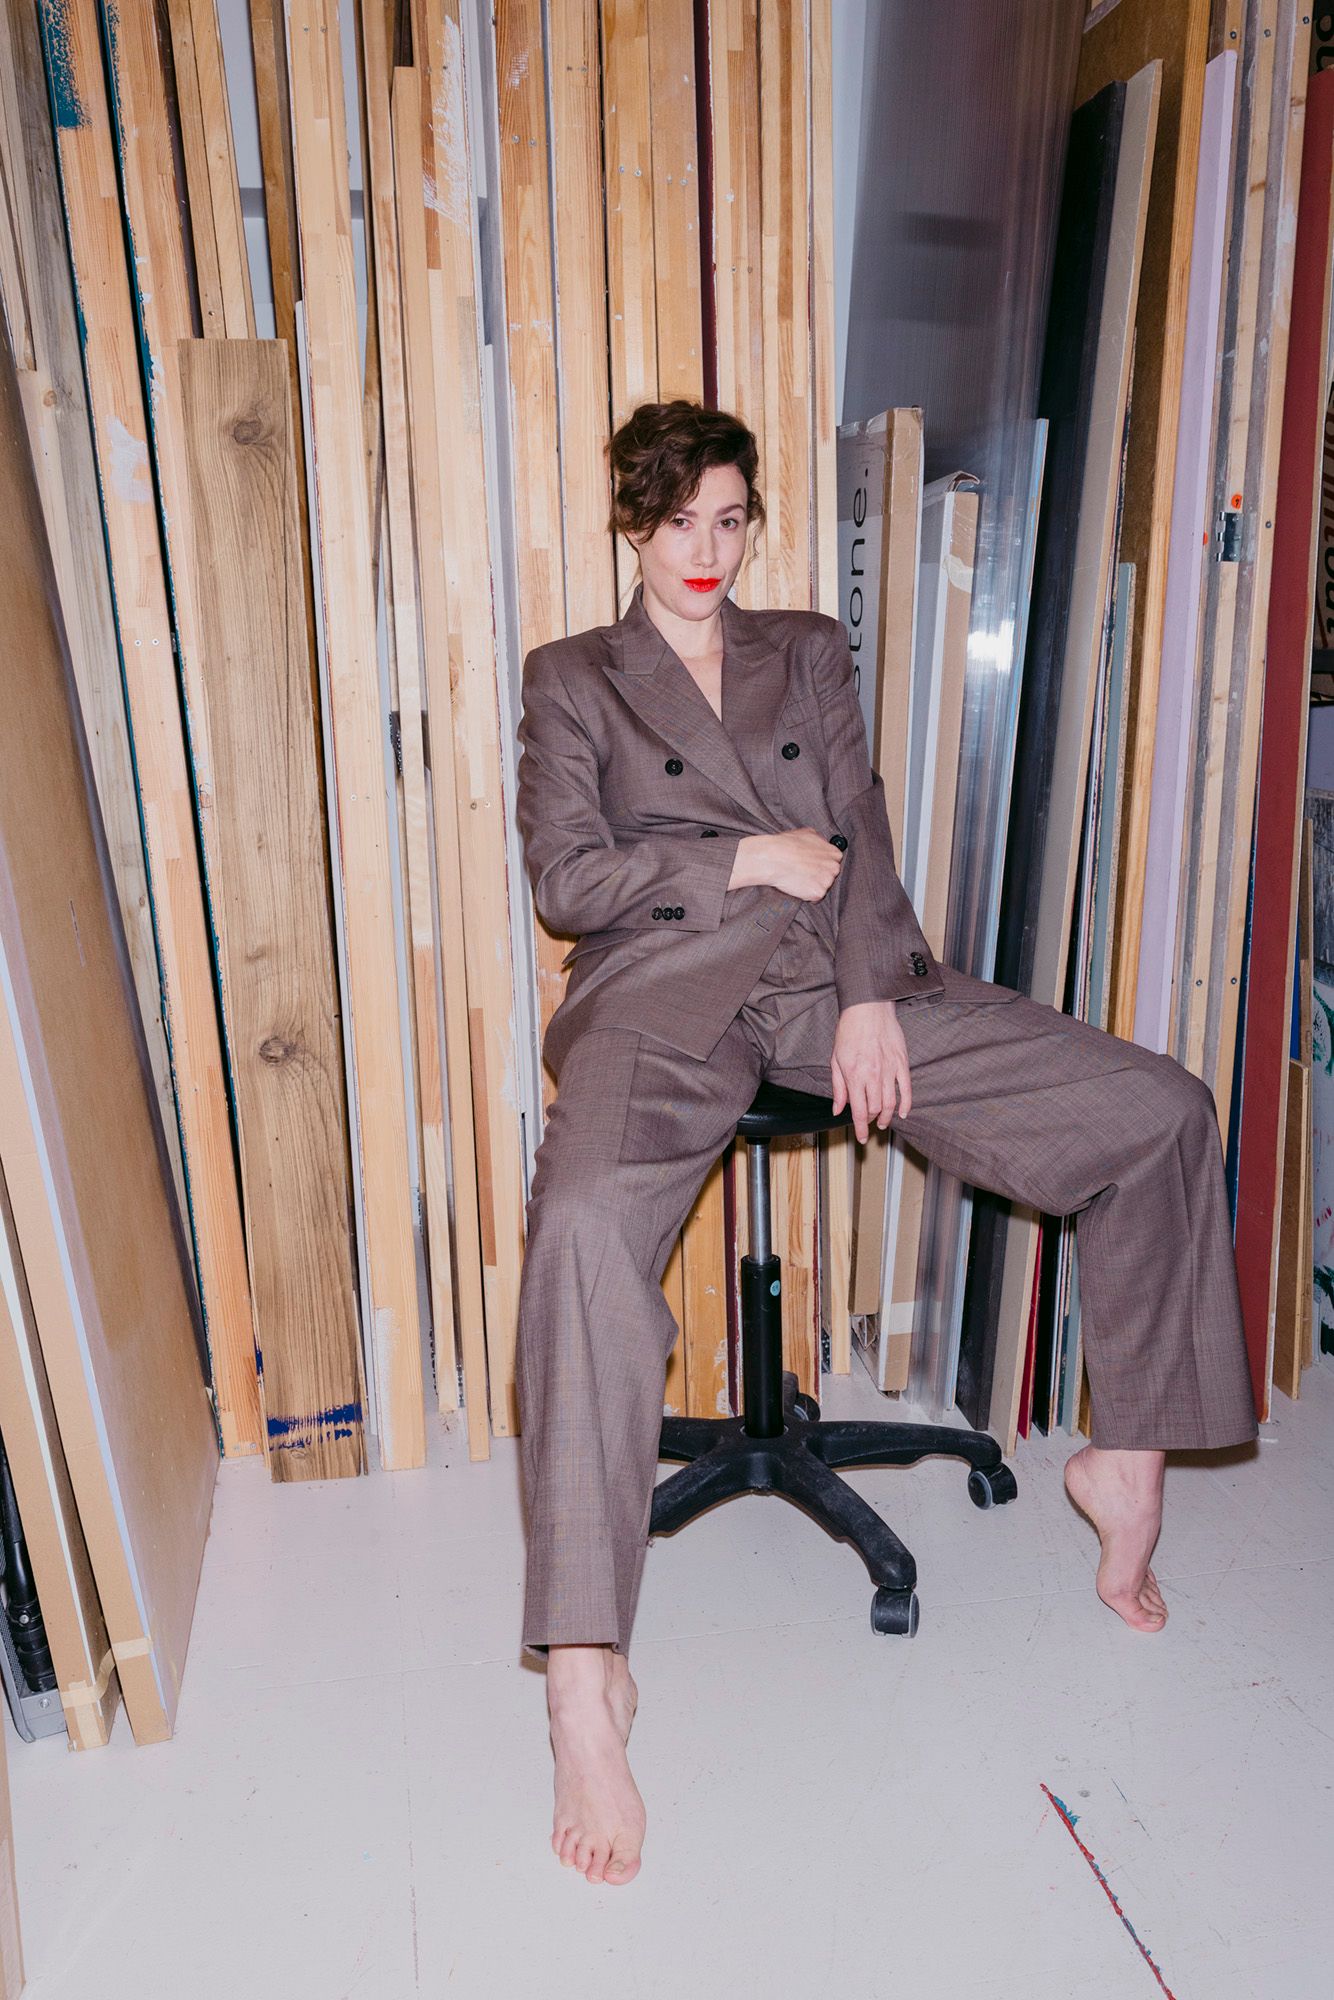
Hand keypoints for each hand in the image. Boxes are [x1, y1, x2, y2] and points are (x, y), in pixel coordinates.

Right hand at [729, 828, 842, 901]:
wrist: (774, 858)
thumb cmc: (786, 845)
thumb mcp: (807, 833)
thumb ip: (819, 841)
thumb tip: (821, 843)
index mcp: (834, 853)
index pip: (834, 861)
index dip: (821, 864)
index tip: (811, 865)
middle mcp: (834, 867)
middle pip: (830, 876)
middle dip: (819, 875)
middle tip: (803, 872)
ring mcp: (827, 881)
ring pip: (822, 887)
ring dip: (812, 885)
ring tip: (798, 878)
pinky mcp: (818, 893)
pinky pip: (814, 898)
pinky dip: (806, 895)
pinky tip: (796, 886)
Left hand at [831, 999, 911, 1142]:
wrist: (868, 1008)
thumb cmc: (849, 1032)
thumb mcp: (836, 1060)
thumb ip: (838, 1087)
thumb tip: (837, 1109)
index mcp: (855, 1075)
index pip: (859, 1111)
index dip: (861, 1128)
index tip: (862, 1138)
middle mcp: (873, 1075)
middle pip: (876, 1109)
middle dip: (872, 1121)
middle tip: (870, 1124)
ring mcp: (890, 1069)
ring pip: (892, 1103)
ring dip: (888, 1117)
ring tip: (884, 1122)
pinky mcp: (902, 1063)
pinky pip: (907, 1089)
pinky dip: (906, 1104)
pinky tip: (903, 1113)